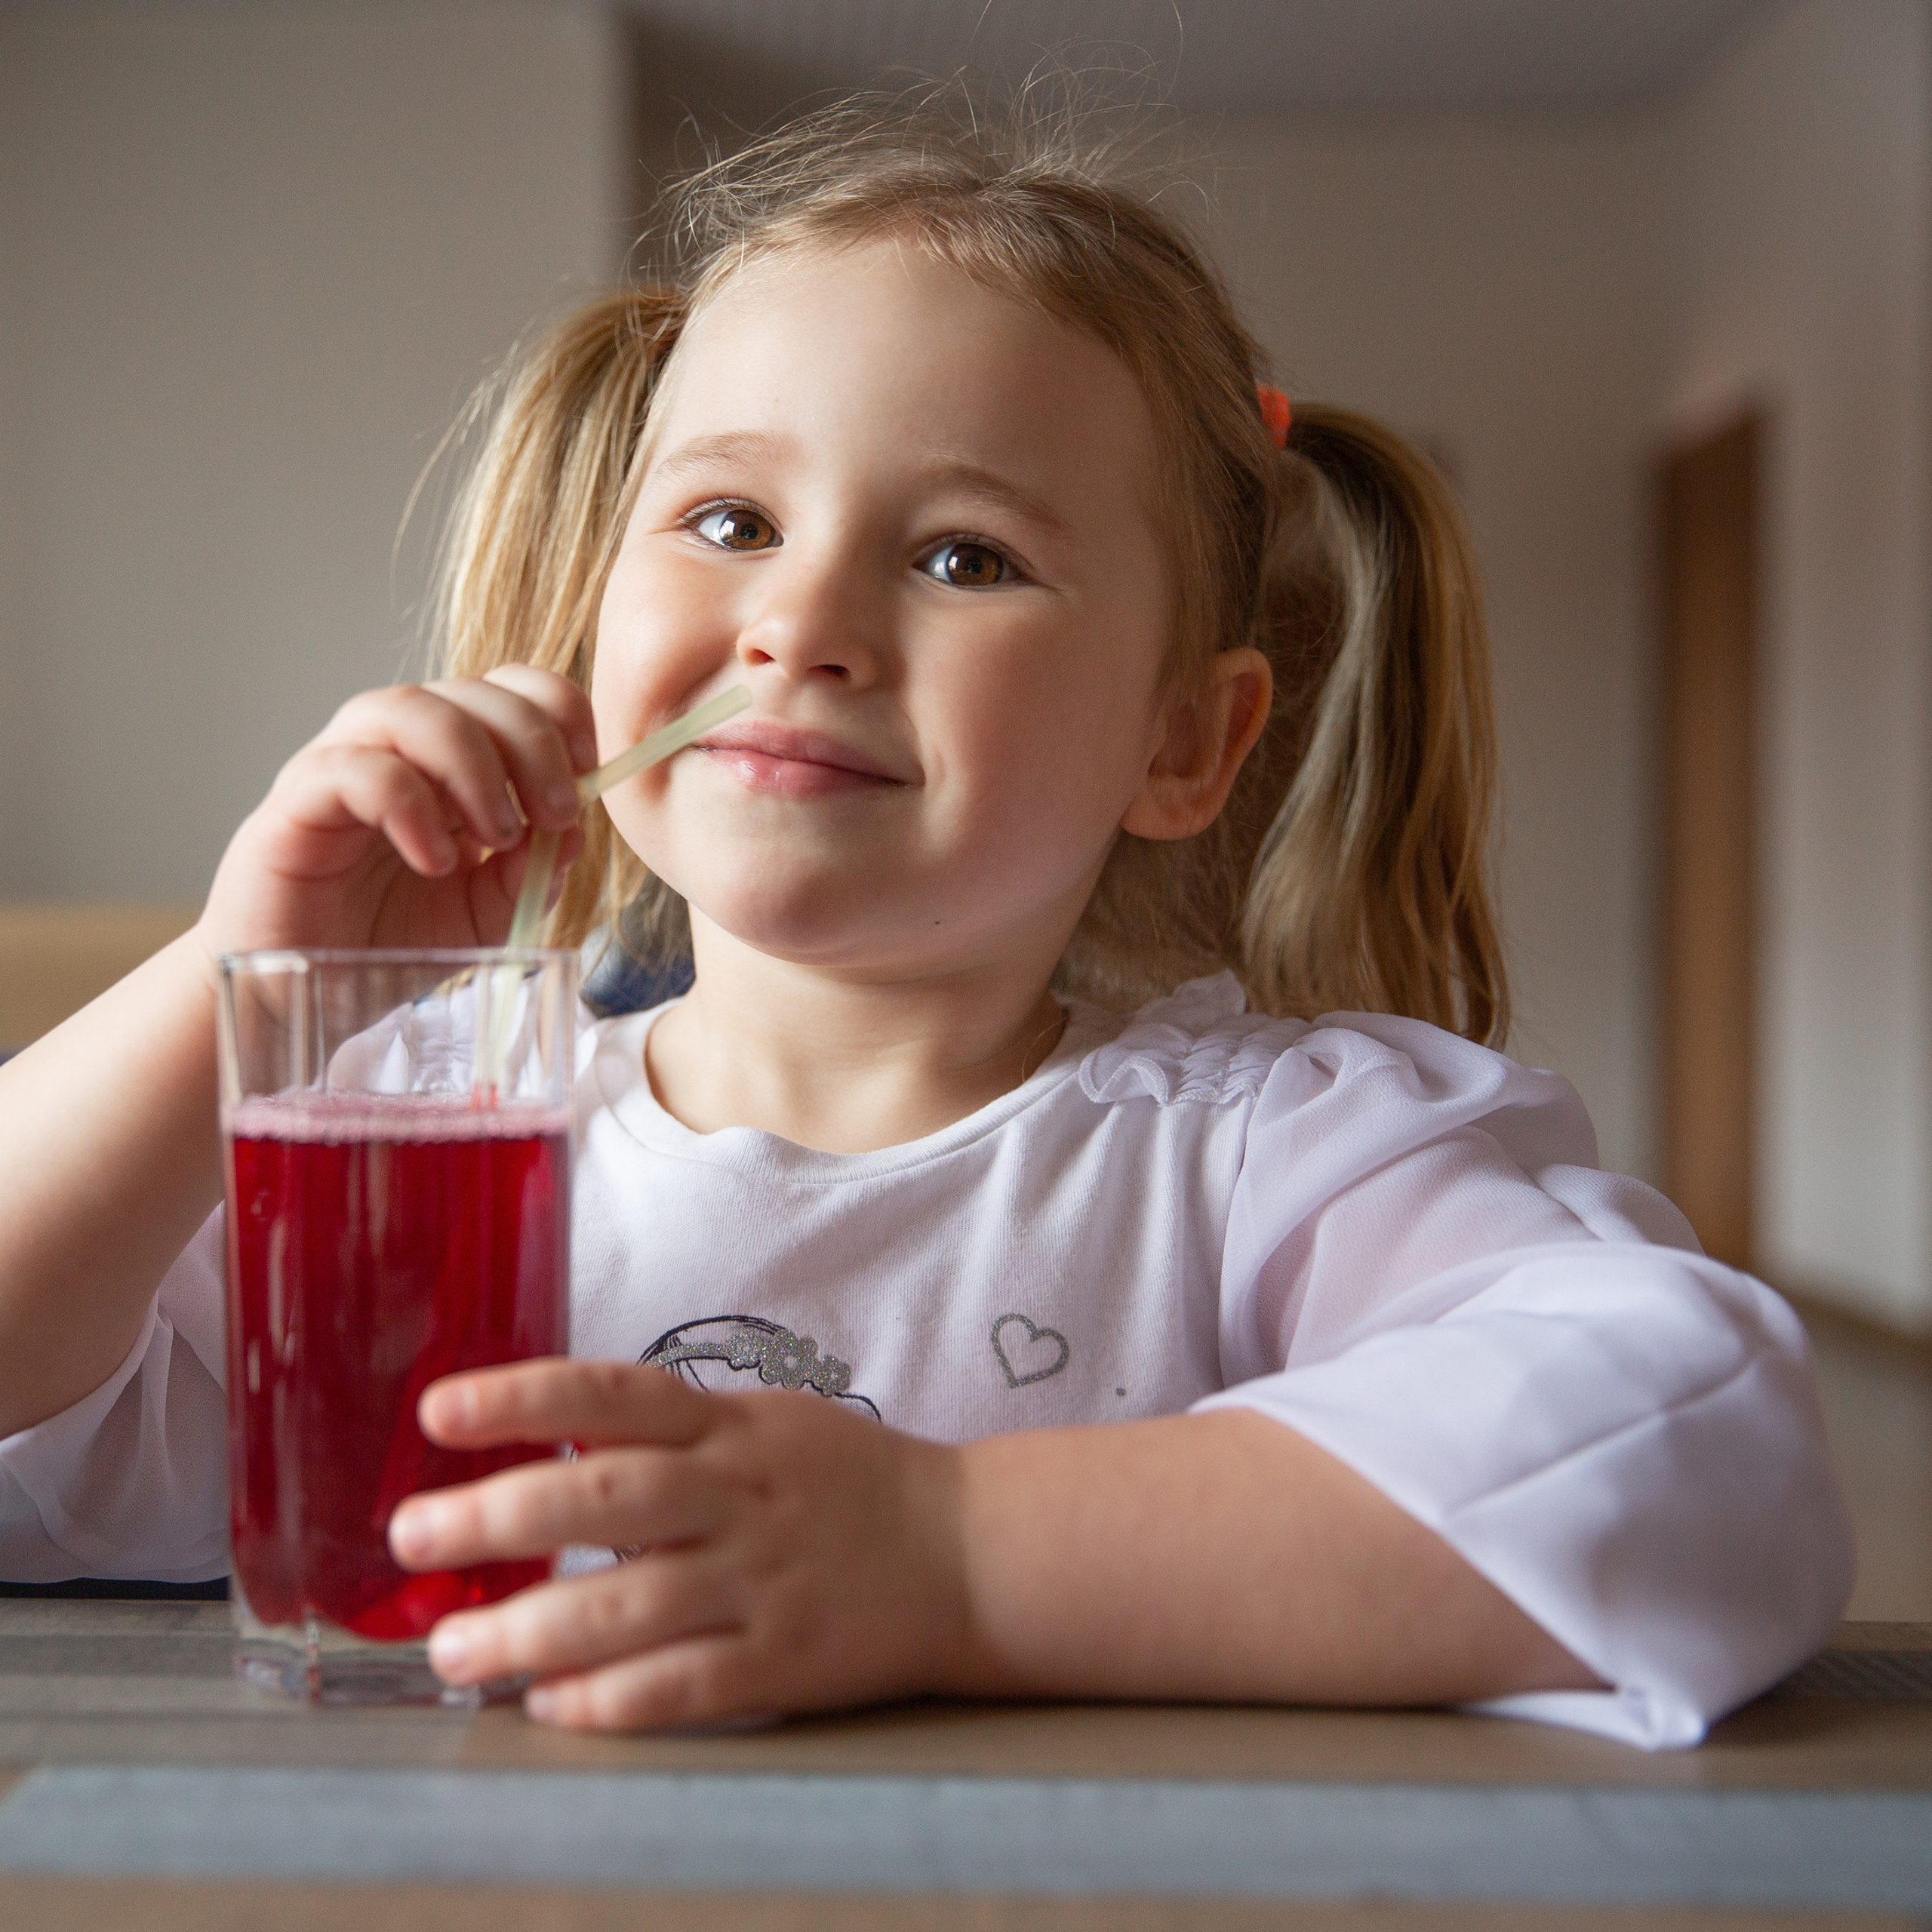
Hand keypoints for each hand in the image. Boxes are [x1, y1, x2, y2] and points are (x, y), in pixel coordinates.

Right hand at [194, 666, 596, 963]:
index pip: (512, 687)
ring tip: (495, 838)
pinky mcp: (295, 802)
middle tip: (554, 815)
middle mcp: (396, 744)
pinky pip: (352, 768)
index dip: (559, 715)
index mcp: (450, 757)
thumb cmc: (388, 940)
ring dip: (474, 767)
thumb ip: (532, 873)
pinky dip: (409, 805)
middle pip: (471, 690)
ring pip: (411, 708)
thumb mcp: (486, 914)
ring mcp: (341, 765)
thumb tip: (573, 830)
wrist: (297, 996)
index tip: (587, 776)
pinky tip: (436, 860)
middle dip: (532, 745)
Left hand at [386, 1361, 971, 1730]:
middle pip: (606, 1497)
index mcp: (731, 1427)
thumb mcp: (764, 1426)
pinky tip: (550, 1706)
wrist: (969, 1551)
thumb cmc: (847, 1484)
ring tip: (453, 1651)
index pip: (613, 1396)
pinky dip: (612, 1698)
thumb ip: (668, 1435)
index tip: (438, 1411)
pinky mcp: (784, 1659)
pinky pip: (683, 1682)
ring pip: (629, 1605)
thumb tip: (543, 1446)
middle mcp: (738, 1494)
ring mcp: (762, 1579)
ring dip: (529, 1630)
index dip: (523, 1398)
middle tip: (410, 1535)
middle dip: (497, 1515)